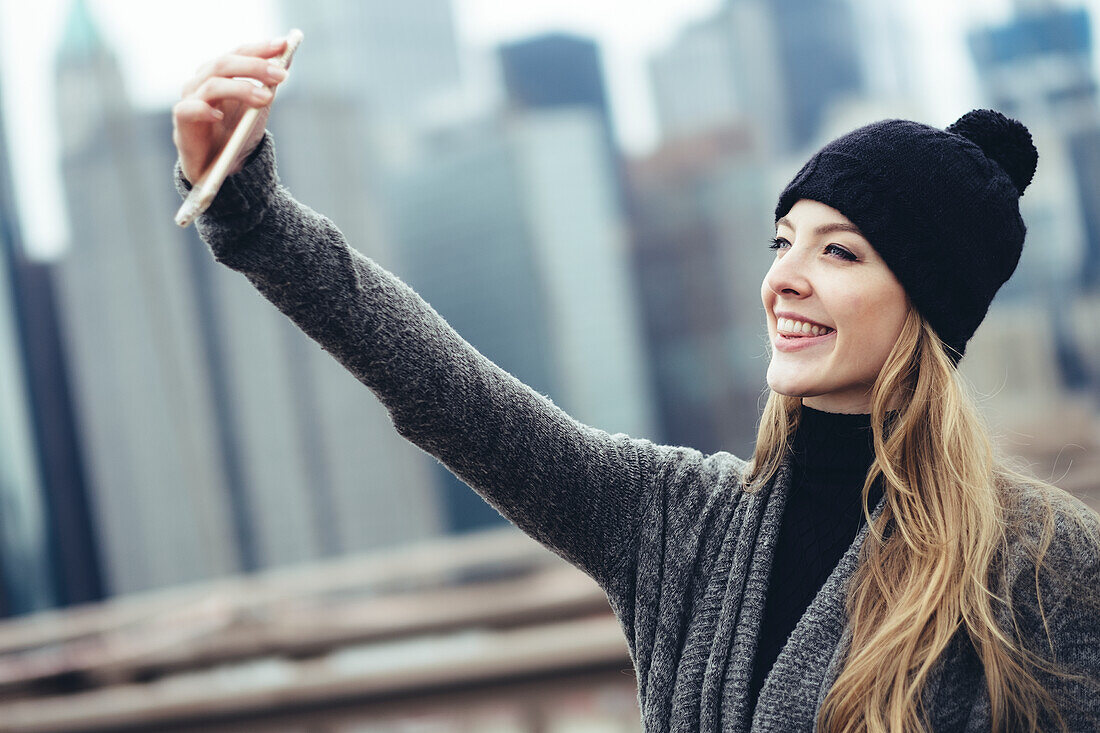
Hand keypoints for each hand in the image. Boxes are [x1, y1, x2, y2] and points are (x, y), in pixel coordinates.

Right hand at [172, 38, 290, 183]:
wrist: (219, 165)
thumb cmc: (236, 131)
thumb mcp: (257, 105)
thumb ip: (268, 83)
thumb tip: (287, 58)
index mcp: (220, 73)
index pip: (238, 53)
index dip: (260, 48)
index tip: (284, 44)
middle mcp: (202, 81)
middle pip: (224, 64)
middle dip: (255, 67)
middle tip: (281, 75)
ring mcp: (190, 99)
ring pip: (212, 85)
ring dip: (241, 89)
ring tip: (266, 98)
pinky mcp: (182, 122)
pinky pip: (188, 110)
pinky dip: (203, 110)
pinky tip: (218, 115)